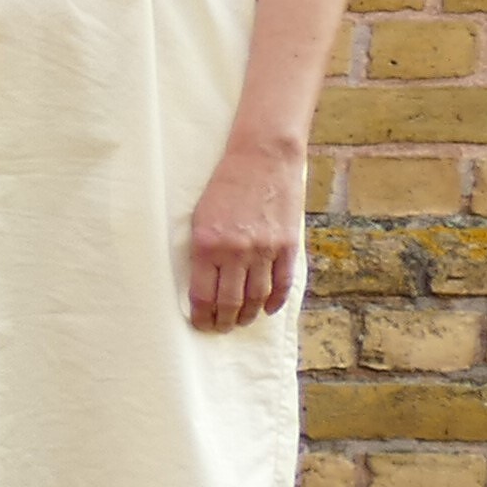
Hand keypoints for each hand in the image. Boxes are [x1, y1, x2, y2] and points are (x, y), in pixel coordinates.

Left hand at [187, 135, 303, 331]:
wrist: (261, 159)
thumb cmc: (224, 186)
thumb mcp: (199, 217)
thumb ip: (201, 251)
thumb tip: (202, 284)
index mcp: (206, 245)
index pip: (202, 295)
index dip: (201, 316)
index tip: (200, 324)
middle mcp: (236, 251)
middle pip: (230, 302)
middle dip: (223, 321)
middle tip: (219, 328)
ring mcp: (265, 250)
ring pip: (256, 297)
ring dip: (247, 315)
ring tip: (240, 321)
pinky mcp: (287, 245)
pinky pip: (282, 283)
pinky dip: (275, 301)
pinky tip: (266, 309)